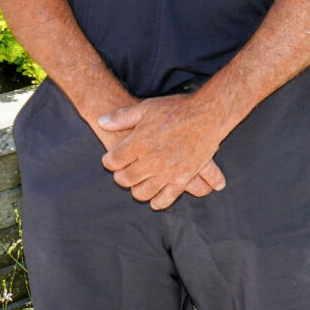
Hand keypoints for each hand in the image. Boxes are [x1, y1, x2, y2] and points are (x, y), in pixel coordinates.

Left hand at [97, 93, 230, 209]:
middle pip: (125, 178)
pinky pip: (166, 198)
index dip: (109, 160)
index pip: (113, 161)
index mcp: (139, 142)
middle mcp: (151, 160)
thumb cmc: (177, 109)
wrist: (208, 114)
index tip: (111, 159)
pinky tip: (154, 199)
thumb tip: (101, 122)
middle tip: (123, 171)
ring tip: (137, 183)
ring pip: (142, 192)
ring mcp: (167, 172)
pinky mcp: (182, 178)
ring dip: (136, 189)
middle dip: (120, 176)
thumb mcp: (146, 107)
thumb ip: (122, 117)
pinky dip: (157, 202)